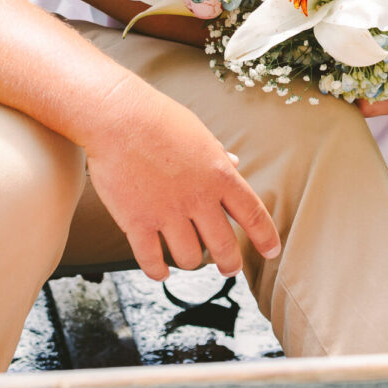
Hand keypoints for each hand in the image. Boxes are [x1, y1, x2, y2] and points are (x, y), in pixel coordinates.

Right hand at [83, 77, 279, 280]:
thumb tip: (234, 162)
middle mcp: (197, 198)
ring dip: (190, 261)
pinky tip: (160, 270)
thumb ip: (217, 154)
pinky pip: (152, 261)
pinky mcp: (137, 222)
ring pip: (189, 259)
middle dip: (229, 263)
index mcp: (218, 174)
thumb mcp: (197, 132)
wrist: (116, 116)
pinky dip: (158, 271)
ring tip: (185, 256)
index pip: (253, 215)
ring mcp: (167, 212)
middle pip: (224, 248)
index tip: (271, 252)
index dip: (265, 237)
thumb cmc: (156, 118)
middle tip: (227, 267)